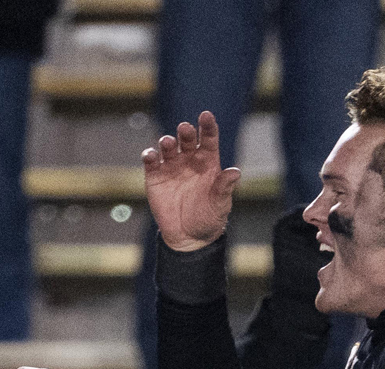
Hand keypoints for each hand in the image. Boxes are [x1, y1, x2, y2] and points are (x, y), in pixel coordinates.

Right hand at [142, 112, 241, 252]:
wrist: (188, 236)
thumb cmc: (209, 217)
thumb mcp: (220, 203)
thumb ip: (224, 187)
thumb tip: (235, 171)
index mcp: (208, 161)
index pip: (208, 138)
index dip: (207, 125)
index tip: (205, 115)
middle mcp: (189, 160)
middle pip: (187, 139)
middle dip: (186, 132)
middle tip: (184, 128)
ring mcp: (171, 167)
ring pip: (168, 147)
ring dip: (167, 142)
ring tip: (167, 143)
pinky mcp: (155, 177)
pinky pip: (151, 162)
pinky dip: (149, 156)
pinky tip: (150, 155)